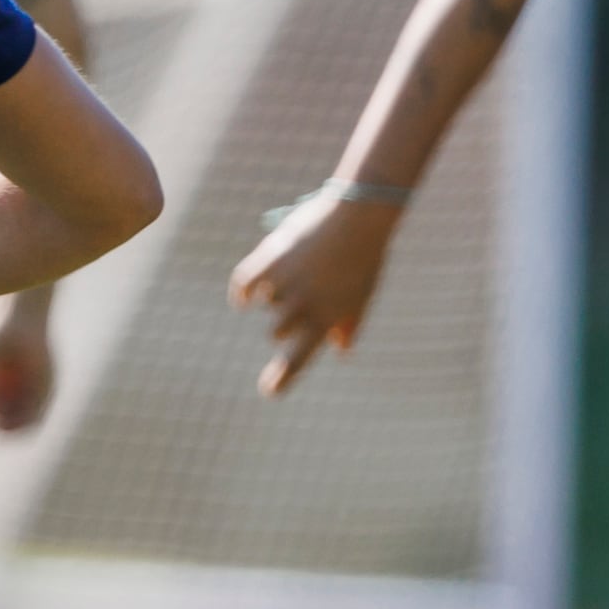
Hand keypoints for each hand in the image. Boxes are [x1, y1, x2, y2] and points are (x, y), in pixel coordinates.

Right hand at [228, 189, 401, 396]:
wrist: (357, 216)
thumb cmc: (365, 256)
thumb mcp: (363, 293)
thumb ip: (349, 323)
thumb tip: (340, 349)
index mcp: (328, 318)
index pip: (299, 357)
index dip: (282, 377)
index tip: (268, 392)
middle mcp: (304, 306)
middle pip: (277, 331)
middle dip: (285, 320)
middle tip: (303, 295)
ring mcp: (285, 284)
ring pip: (265, 303)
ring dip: (273, 293)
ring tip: (297, 270)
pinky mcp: (269, 261)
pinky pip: (245, 285)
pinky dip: (243, 291)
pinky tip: (244, 296)